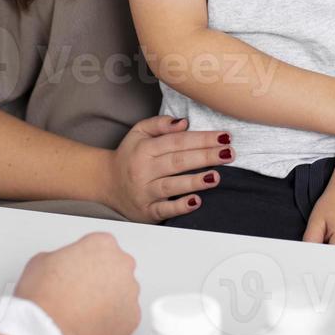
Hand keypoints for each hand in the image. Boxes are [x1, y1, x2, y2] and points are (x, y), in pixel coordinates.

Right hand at [15, 232, 139, 334]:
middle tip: (82, 289)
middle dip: (102, 276)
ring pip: (123, 291)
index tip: (80, 268)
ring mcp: (130, 292)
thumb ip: (62, 257)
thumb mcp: (42, 260)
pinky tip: (93, 322)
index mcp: (102, 244)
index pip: (101, 245)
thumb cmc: (45, 296)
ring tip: (85, 309)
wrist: (50, 331)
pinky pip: (125, 316)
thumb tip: (62, 265)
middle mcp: (122, 265)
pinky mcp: (133, 318)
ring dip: (110, 298)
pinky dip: (113, 319)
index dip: (87, 258)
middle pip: (116, 267)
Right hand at [97, 115, 229, 222]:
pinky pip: (165, 209)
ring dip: (195, 181)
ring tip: (216, 176)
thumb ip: (159, 124)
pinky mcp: (146, 211)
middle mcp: (144, 170)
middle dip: (206, 156)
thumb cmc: (129, 155)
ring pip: (172, 185)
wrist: (105, 183)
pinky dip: (180, 206)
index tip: (224, 136)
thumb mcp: (138, 133)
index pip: (177, 142)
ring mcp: (145, 192)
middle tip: (229, 153)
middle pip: (178, 161)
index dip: (202, 138)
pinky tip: (196, 201)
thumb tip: (184, 123)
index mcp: (144, 149)